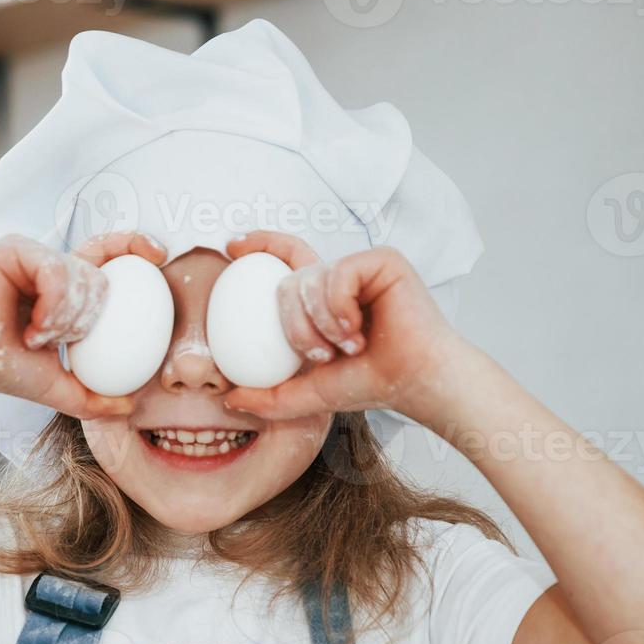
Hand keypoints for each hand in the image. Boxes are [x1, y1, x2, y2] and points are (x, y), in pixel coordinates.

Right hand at [0, 232, 164, 419]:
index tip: (160, 255)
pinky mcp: (14, 247)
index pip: (107, 257)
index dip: (133, 246)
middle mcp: (49, 265)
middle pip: (100, 276)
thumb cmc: (2, 371)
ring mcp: (31, 253)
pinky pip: (56, 270)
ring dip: (66, 318)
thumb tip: (132, 405)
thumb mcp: (60, 389)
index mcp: (62, 288)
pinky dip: (53, 305)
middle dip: (86, 318)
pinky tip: (32, 327)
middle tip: (57, 341)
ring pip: (81, 274)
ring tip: (37, 337)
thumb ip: (95, 397)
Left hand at [221, 230, 467, 425]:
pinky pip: (336, 274)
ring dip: (319, 324)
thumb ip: (270, 397)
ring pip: (308, 280)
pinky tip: (359, 330)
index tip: (232, 247)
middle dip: (295, 327)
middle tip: (323, 355)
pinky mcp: (381, 260)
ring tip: (348, 346)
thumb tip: (229, 399)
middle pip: (286, 283)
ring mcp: (359, 267)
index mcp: (322, 300)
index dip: (260, 245)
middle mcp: (338, 280)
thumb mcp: (310, 394)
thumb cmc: (373, 383)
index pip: (285, 260)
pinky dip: (339, 308)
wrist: (413, 381)